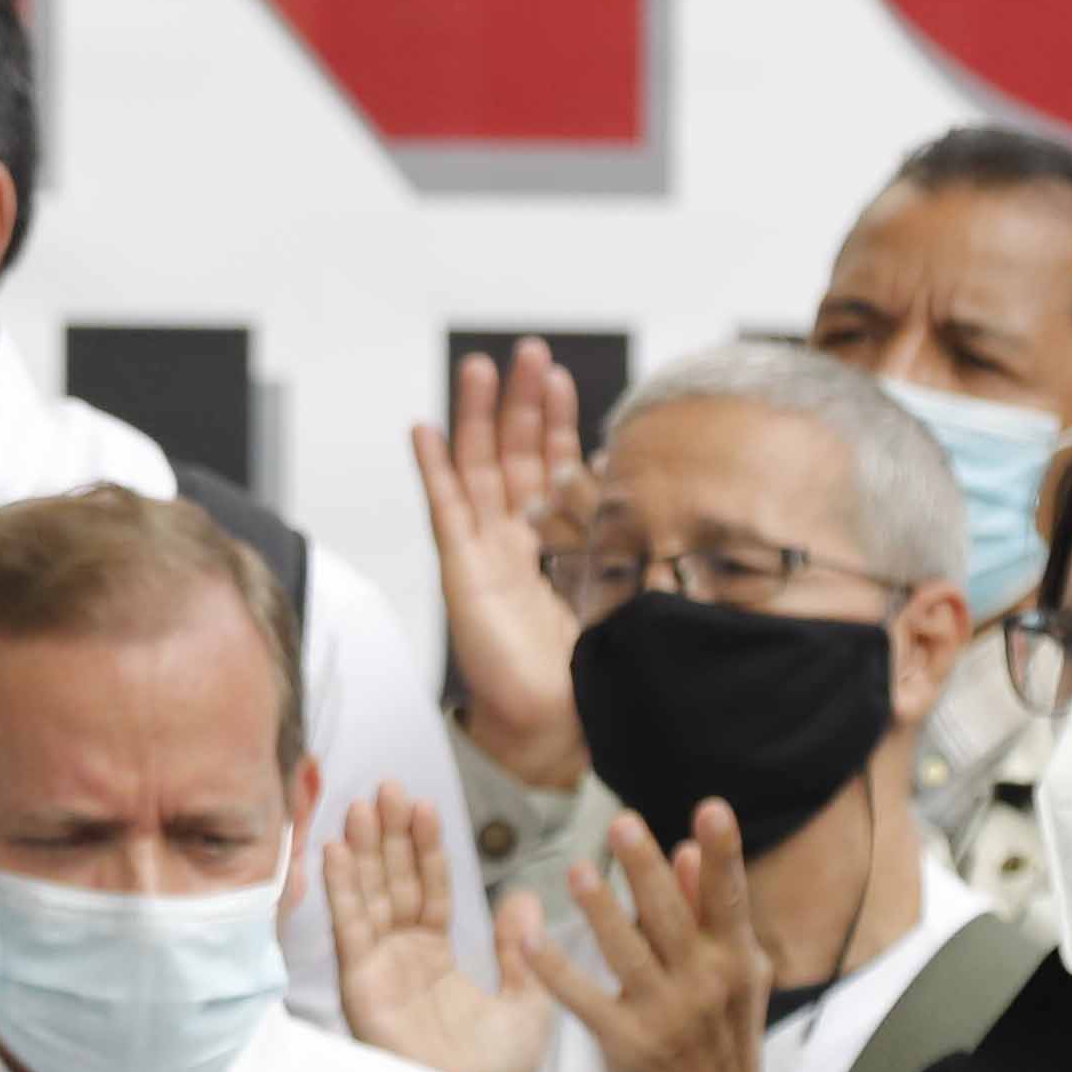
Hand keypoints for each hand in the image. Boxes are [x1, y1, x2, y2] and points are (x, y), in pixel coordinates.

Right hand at [320, 785, 546, 1071]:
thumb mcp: (529, 1006)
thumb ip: (524, 952)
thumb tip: (525, 899)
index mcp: (437, 959)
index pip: (431, 890)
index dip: (426, 849)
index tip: (424, 806)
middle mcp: (402, 957)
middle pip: (393, 883)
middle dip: (389, 836)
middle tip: (388, 788)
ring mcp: (378, 968)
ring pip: (369, 897)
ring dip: (362, 851)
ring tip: (361, 805)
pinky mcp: (359, 984)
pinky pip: (350, 927)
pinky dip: (342, 888)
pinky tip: (335, 850)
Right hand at [412, 345, 595, 793]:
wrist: (560, 720)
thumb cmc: (592, 664)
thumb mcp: (624, 583)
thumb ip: (626, 536)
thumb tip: (646, 484)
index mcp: (555, 538)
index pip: (551, 463)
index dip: (555, 420)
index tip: (562, 377)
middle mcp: (517, 536)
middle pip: (512, 451)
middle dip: (519, 400)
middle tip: (526, 351)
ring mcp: (485, 548)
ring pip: (477, 467)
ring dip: (475, 416)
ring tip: (479, 368)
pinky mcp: (462, 569)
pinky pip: (444, 509)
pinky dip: (432, 467)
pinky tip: (425, 429)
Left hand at [524, 803, 780, 1071]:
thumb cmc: (722, 1043)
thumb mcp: (733, 977)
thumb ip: (709, 914)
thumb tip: (687, 851)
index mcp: (734, 960)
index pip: (728, 897)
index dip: (722, 853)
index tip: (712, 808)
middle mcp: (704, 983)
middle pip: (671, 916)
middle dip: (646, 870)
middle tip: (624, 823)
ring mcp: (666, 1015)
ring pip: (628, 953)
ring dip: (601, 912)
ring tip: (578, 871)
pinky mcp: (628, 1044)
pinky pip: (585, 1000)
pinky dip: (556, 970)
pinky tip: (529, 940)